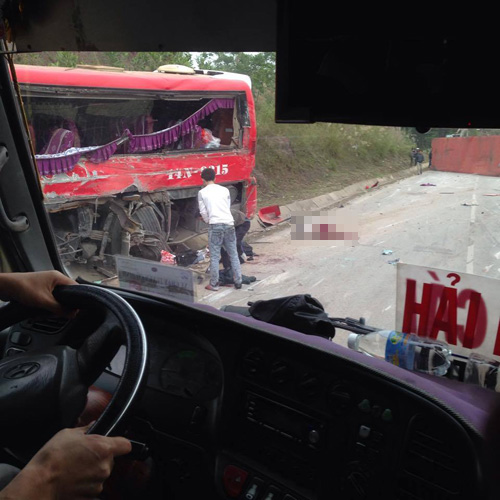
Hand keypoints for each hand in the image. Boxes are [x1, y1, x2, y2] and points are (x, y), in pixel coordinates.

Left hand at [0, 271, 76, 315]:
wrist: (5, 287)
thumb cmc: (24, 288)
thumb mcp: (44, 301)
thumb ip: (60, 308)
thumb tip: (73, 314)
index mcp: (58, 277)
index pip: (75, 288)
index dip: (77, 299)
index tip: (74, 310)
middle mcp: (54, 279)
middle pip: (67, 295)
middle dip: (61, 306)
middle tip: (55, 313)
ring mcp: (47, 284)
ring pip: (57, 299)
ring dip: (52, 308)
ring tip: (44, 313)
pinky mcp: (40, 290)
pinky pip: (49, 300)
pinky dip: (46, 306)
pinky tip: (40, 312)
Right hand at [0, 425, 130, 498]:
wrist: (40, 482)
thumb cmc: (53, 457)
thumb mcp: (69, 433)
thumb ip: (87, 429)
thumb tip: (94, 425)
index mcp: (104, 447)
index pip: (126, 445)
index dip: (120, 443)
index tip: (114, 443)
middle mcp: (104, 466)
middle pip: (111, 459)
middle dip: (101, 456)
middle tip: (84, 454)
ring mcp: (98, 482)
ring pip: (102, 473)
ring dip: (93, 470)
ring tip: (75, 467)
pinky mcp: (90, 496)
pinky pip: (93, 486)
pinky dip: (86, 483)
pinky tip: (73, 478)